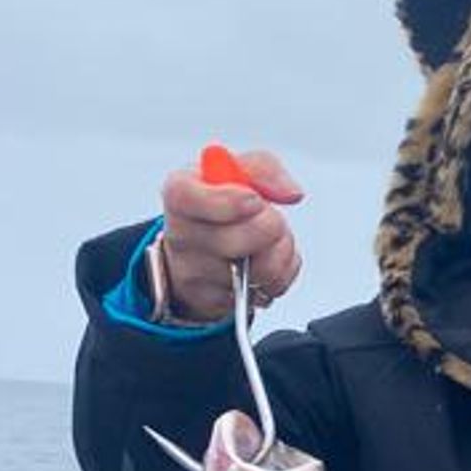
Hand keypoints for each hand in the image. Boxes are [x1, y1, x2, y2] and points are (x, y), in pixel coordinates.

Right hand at [158, 149, 304, 322]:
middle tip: (268, 215)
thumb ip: (266, 169)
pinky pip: (270, 289)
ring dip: (280, 250)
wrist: (206, 246)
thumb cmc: (223, 202)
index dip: (228, 202)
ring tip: (270, 239)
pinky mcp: (219, 301)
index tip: (255, 200)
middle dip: (270, 225)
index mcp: (179, 194)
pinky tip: (267, 259)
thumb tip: (291, 193)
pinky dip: (282, 273)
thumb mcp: (241, 169)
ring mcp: (195, 274)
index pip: (186, 198)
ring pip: (259, 270)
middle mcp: (180, 236)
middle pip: (235, 240)